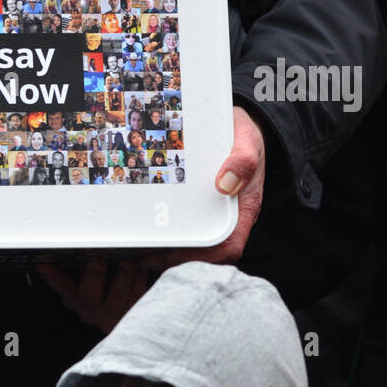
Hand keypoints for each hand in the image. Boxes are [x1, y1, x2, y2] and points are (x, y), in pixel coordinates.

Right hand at [36, 258, 149, 333]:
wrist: (122, 308)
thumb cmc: (99, 280)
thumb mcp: (81, 275)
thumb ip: (75, 263)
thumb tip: (69, 238)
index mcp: (73, 296)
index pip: (61, 286)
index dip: (53, 277)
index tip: (45, 265)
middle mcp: (88, 307)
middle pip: (88, 295)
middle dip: (93, 276)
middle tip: (98, 261)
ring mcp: (110, 313)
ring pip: (116, 297)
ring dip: (122, 278)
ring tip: (128, 262)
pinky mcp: (132, 312)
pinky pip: (136, 296)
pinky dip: (140, 279)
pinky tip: (142, 265)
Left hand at [148, 106, 264, 272]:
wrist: (242, 127)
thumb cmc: (245, 135)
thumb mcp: (247, 141)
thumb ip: (242, 160)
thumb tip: (224, 184)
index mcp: (243, 208)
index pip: (228, 246)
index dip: (202, 256)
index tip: (172, 254)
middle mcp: (229, 215)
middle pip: (207, 251)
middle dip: (177, 258)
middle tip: (143, 256)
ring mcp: (216, 211)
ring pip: (196, 241)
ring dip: (170, 250)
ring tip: (139, 249)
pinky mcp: (204, 204)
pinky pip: (189, 224)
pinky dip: (171, 232)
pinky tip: (149, 227)